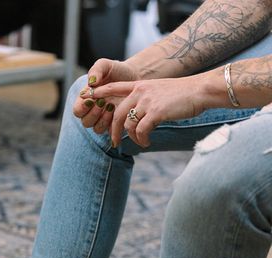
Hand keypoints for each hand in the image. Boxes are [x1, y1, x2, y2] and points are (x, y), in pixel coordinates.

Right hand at [73, 58, 137, 133]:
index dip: (82, 107)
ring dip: (102, 120)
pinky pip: (110, 131)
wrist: (134, 77)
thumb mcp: (105, 65)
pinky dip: (113, 125)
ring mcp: (104, 119)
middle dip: (93, 114)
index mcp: (86, 100)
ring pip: (96, 129)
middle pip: (85, 122)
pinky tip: (119, 112)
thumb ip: (96, 70)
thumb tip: (91, 83)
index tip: (91, 98)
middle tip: (102, 102)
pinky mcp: (115, 124)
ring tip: (111, 107)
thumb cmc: (117, 71)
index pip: (77, 111)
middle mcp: (93, 112)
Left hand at [82, 75, 205, 146]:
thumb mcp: (160, 91)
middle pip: (117, 114)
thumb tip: (137, 116)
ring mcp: (147, 101)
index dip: (99, 92)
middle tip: (115, 143)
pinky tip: (148, 142)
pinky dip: (142, 140)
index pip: (114, 87)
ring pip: (129, 125)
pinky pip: (141, 132)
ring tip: (142, 142)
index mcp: (140, 85)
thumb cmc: (182, 94)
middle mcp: (140, 91)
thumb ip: (145, 99)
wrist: (199, 91)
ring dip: (133, 138)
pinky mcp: (155, 112)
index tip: (88, 98)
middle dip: (113, 131)